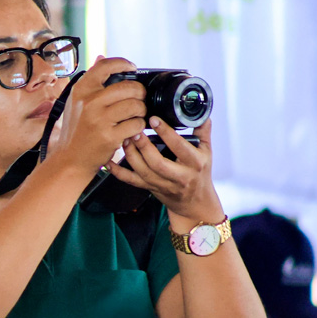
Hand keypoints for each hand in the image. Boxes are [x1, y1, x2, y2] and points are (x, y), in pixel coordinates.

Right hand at [48, 56, 146, 175]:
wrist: (70, 160)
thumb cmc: (75, 131)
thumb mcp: (76, 102)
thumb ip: (91, 81)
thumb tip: (101, 57)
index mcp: (82, 90)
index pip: (105, 66)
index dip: (123, 63)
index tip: (132, 67)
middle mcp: (90, 102)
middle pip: (129, 87)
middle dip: (139, 93)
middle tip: (138, 99)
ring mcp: (100, 120)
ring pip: (136, 105)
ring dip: (141, 111)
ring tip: (135, 115)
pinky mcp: (110, 136)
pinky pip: (136, 124)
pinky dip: (138, 127)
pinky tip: (131, 129)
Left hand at [105, 117, 223, 224]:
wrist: (194, 203)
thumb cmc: (200, 174)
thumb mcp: (207, 152)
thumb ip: (203, 132)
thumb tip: (202, 114)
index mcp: (194, 163)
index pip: (179, 147)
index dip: (165, 132)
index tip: (153, 119)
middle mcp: (179, 176)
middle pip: (158, 163)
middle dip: (143, 146)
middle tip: (134, 130)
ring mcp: (163, 184)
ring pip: (143, 172)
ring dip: (131, 155)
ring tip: (125, 139)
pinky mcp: (151, 188)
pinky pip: (132, 181)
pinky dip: (119, 172)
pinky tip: (110, 161)